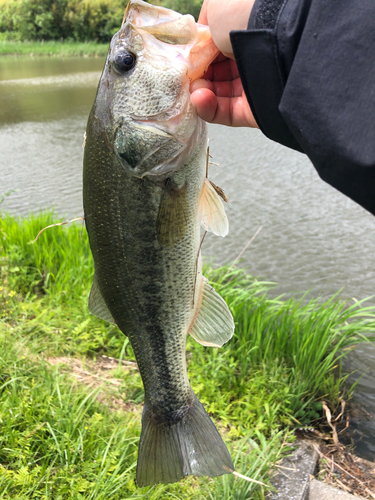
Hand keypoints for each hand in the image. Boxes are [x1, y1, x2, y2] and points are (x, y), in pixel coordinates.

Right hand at [190, 0, 257, 127]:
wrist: (275, 36)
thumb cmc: (247, 13)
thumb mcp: (217, 7)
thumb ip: (203, 27)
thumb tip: (198, 44)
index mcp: (244, 34)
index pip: (216, 52)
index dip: (199, 58)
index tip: (187, 62)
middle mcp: (252, 59)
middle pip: (216, 75)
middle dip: (197, 78)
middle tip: (188, 77)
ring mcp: (254, 86)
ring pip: (218, 96)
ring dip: (200, 94)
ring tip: (194, 89)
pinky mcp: (254, 111)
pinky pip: (226, 114)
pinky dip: (208, 109)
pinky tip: (199, 98)